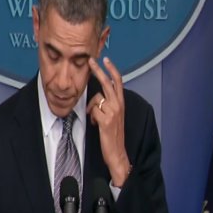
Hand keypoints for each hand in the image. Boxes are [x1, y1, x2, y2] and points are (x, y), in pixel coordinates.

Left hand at [87, 57, 130, 187]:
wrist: (118, 152)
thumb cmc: (113, 134)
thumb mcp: (113, 116)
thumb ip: (108, 105)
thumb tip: (97, 98)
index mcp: (121, 103)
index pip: (118, 81)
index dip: (112, 69)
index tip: (106, 60)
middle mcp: (119, 105)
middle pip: (107, 82)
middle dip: (98, 70)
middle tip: (90, 61)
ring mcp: (113, 112)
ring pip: (96, 99)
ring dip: (91, 109)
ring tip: (96, 120)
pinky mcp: (106, 120)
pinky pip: (93, 111)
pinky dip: (91, 118)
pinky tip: (96, 125)